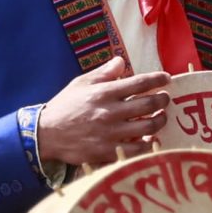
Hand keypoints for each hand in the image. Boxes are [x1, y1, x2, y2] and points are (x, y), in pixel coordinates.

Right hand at [36, 55, 170, 167]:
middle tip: (165, 99)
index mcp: (103, 93)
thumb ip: (103, 73)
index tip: (167, 79)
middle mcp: (109, 112)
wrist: (44, 135)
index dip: (158, 79)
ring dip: (161, 121)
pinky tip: (152, 139)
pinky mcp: (108, 152)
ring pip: (149, 127)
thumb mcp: (80, 84)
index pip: (139, 83)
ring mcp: (110, 133)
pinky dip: (150, 144)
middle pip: (149, 104)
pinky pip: (138, 150)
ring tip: (161, 117)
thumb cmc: (65, 107)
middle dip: (163, 100)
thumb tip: (121, 61)